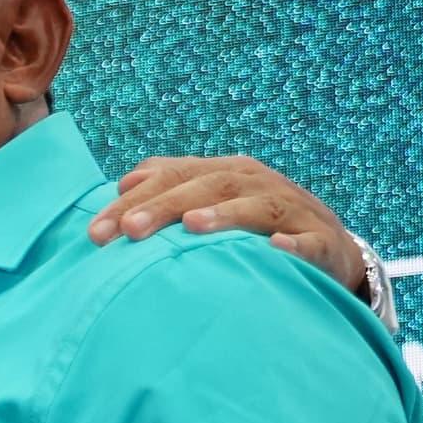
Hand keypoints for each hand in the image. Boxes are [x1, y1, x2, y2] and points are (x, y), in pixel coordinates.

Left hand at [92, 155, 368, 295]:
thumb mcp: (212, 202)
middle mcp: (256, 183)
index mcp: (224, 173)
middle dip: (165, 206)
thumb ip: (170, 188)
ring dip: (226, 214)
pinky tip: (275, 249)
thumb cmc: (253, 226)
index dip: (132, 202)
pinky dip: (293, 246)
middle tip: (129, 230)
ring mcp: (292, 210)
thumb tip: (124, 181)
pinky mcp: (321, 241)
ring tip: (192, 225)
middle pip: (208, 185)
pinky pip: (308, 242)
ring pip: (258, 206)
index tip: (95, 234)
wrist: (327, 248)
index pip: (172, 177)